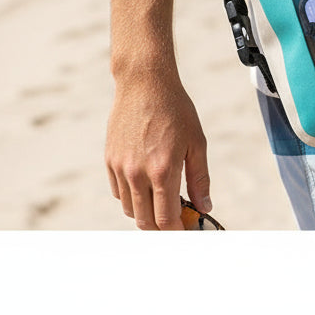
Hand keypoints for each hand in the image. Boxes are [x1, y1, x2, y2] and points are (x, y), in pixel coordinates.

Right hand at [105, 72, 211, 229]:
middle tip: (176, 219)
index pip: (166, 219)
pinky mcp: (110, 160)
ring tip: (163, 198)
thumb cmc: (176, 110)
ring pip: (130, 209)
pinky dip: (132, 196)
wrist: (145, 84)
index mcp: (163, 170)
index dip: (177, 230)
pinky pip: (118, 192)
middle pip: (145, 221)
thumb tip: (204, 206)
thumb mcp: (197, 142)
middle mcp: (137, 173)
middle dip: (162, 227)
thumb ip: (200, 178)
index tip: (186, 230)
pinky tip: (146, 183)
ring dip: (146, 212)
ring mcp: (120, 168)